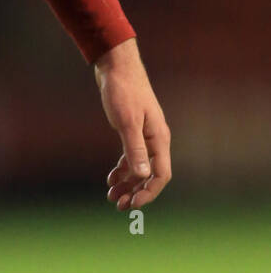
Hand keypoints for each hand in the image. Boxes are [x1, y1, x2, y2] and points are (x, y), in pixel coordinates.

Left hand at [94, 38, 170, 210]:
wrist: (116, 66)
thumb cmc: (123, 91)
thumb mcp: (127, 122)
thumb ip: (135, 149)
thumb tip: (145, 176)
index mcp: (159, 139)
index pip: (161, 175)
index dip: (148, 192)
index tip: (132, 204)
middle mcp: (155, 139)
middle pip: (150, 175)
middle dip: (136, 192)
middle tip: (118, 205)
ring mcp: (145, 135)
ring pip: (140, 167)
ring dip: (127, 183)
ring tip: (111, 196)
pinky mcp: (134, 130)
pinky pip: (132, 156)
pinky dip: (123, 169)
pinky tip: (111, 178)